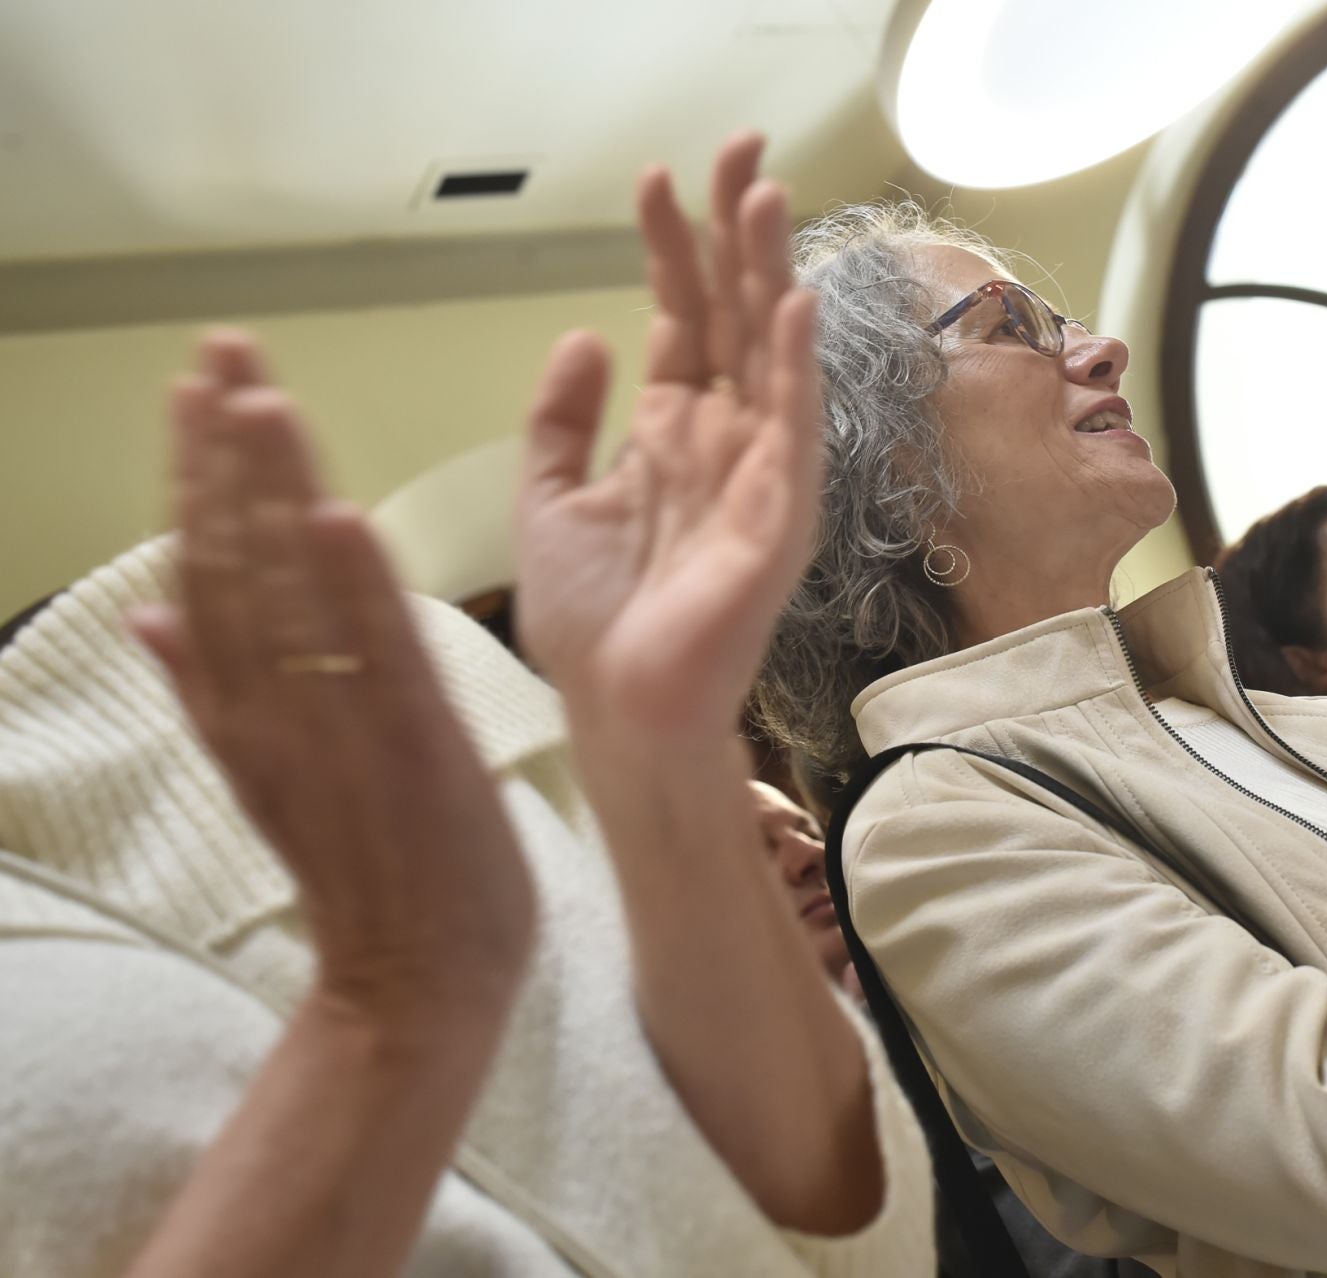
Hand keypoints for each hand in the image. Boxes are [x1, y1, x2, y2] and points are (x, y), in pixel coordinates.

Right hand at [128, 332, 534, 1017]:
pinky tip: (331, 512)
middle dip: (225, 450)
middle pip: (234, 559)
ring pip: (289, 595)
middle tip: (221, 347)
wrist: (415, 979)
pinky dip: (349, 587)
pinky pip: (370, 658)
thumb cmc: (360, 869)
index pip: (208, 565)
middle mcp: (270, 708)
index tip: (197, 386)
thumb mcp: (268, 777)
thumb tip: (142, 616)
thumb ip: (206, 692)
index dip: (199, 472)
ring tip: (255, 396)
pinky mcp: (405, 749)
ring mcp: (333, 729)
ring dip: (269, 493)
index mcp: (243, 707)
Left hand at [513, 132, 821, 744]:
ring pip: (770, 356)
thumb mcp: (550, 499)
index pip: (682, 319)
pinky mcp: (778, 521)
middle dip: (736, 234)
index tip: (656, 178)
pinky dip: (794, 370)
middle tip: (740, 149)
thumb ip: (562, 419)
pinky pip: (794, 434)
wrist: (617, 712)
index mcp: (671, 433)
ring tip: (764, 197)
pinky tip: (791, 306)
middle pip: (735, 317)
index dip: (671, 249)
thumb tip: (586, 333)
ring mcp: (758, 476)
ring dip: (771, 276)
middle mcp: (722, 441)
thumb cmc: (591, 621)